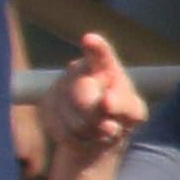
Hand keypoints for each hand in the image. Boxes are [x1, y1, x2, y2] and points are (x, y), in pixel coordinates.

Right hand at [43, 31, 148, 169]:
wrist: (97, 133)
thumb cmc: (121, 115)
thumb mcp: (132, 112)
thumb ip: (124, 105)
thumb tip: (106, 103)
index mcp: (103, 65)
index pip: (100, 55)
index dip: (96, 48)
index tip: (90, 39)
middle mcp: (78, 71)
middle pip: (83, 97)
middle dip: (96, 116)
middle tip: (111, 127)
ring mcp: (59, 87)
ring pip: (75, 119)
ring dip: (92, 132)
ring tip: (99, 129)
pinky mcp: (46, 106)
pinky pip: (63, 131)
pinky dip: (79, 140)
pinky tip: (84, 135)